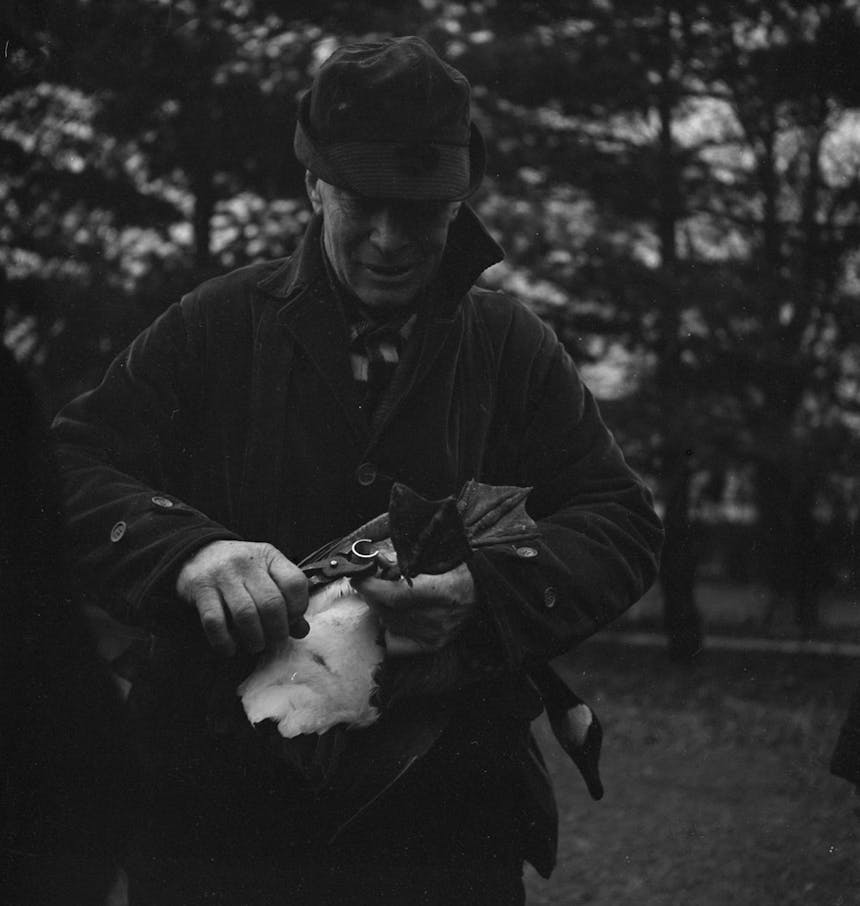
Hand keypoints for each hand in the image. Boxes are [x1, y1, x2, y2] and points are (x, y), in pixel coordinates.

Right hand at [176, 540, 307, 655]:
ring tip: (256, 645)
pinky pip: (215, 621)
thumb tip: (302, 630)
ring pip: (245, 614)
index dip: (298, 607)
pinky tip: (230, 648)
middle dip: (277, 630)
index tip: (292, 620)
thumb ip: (286, 599)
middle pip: (272, 603)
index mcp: (269, 557)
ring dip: (254, 638)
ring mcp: (223, 575)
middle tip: (275, 640)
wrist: (197, 553)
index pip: (295, 582)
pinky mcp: (201, 589)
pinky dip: (224, 641)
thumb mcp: (266, 574)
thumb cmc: (240, 570)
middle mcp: (247, 564)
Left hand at [355, 563, 475, 656]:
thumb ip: (405, 562)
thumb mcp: (435, 558)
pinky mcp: (432, 644)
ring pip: (388, 624)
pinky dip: (389, 626)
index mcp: (441, 591)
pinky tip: (395, 615)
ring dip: (381, 608)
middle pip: (387, 610)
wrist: (483, 590)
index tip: (359, 578)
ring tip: (389, 595)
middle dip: (373, 594)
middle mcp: (437, 618)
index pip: (394, 595)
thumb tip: (377, 562)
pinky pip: (396, 640)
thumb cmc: (458, 570)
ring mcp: (434, 634)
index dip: (371, 587)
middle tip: (373, 582)